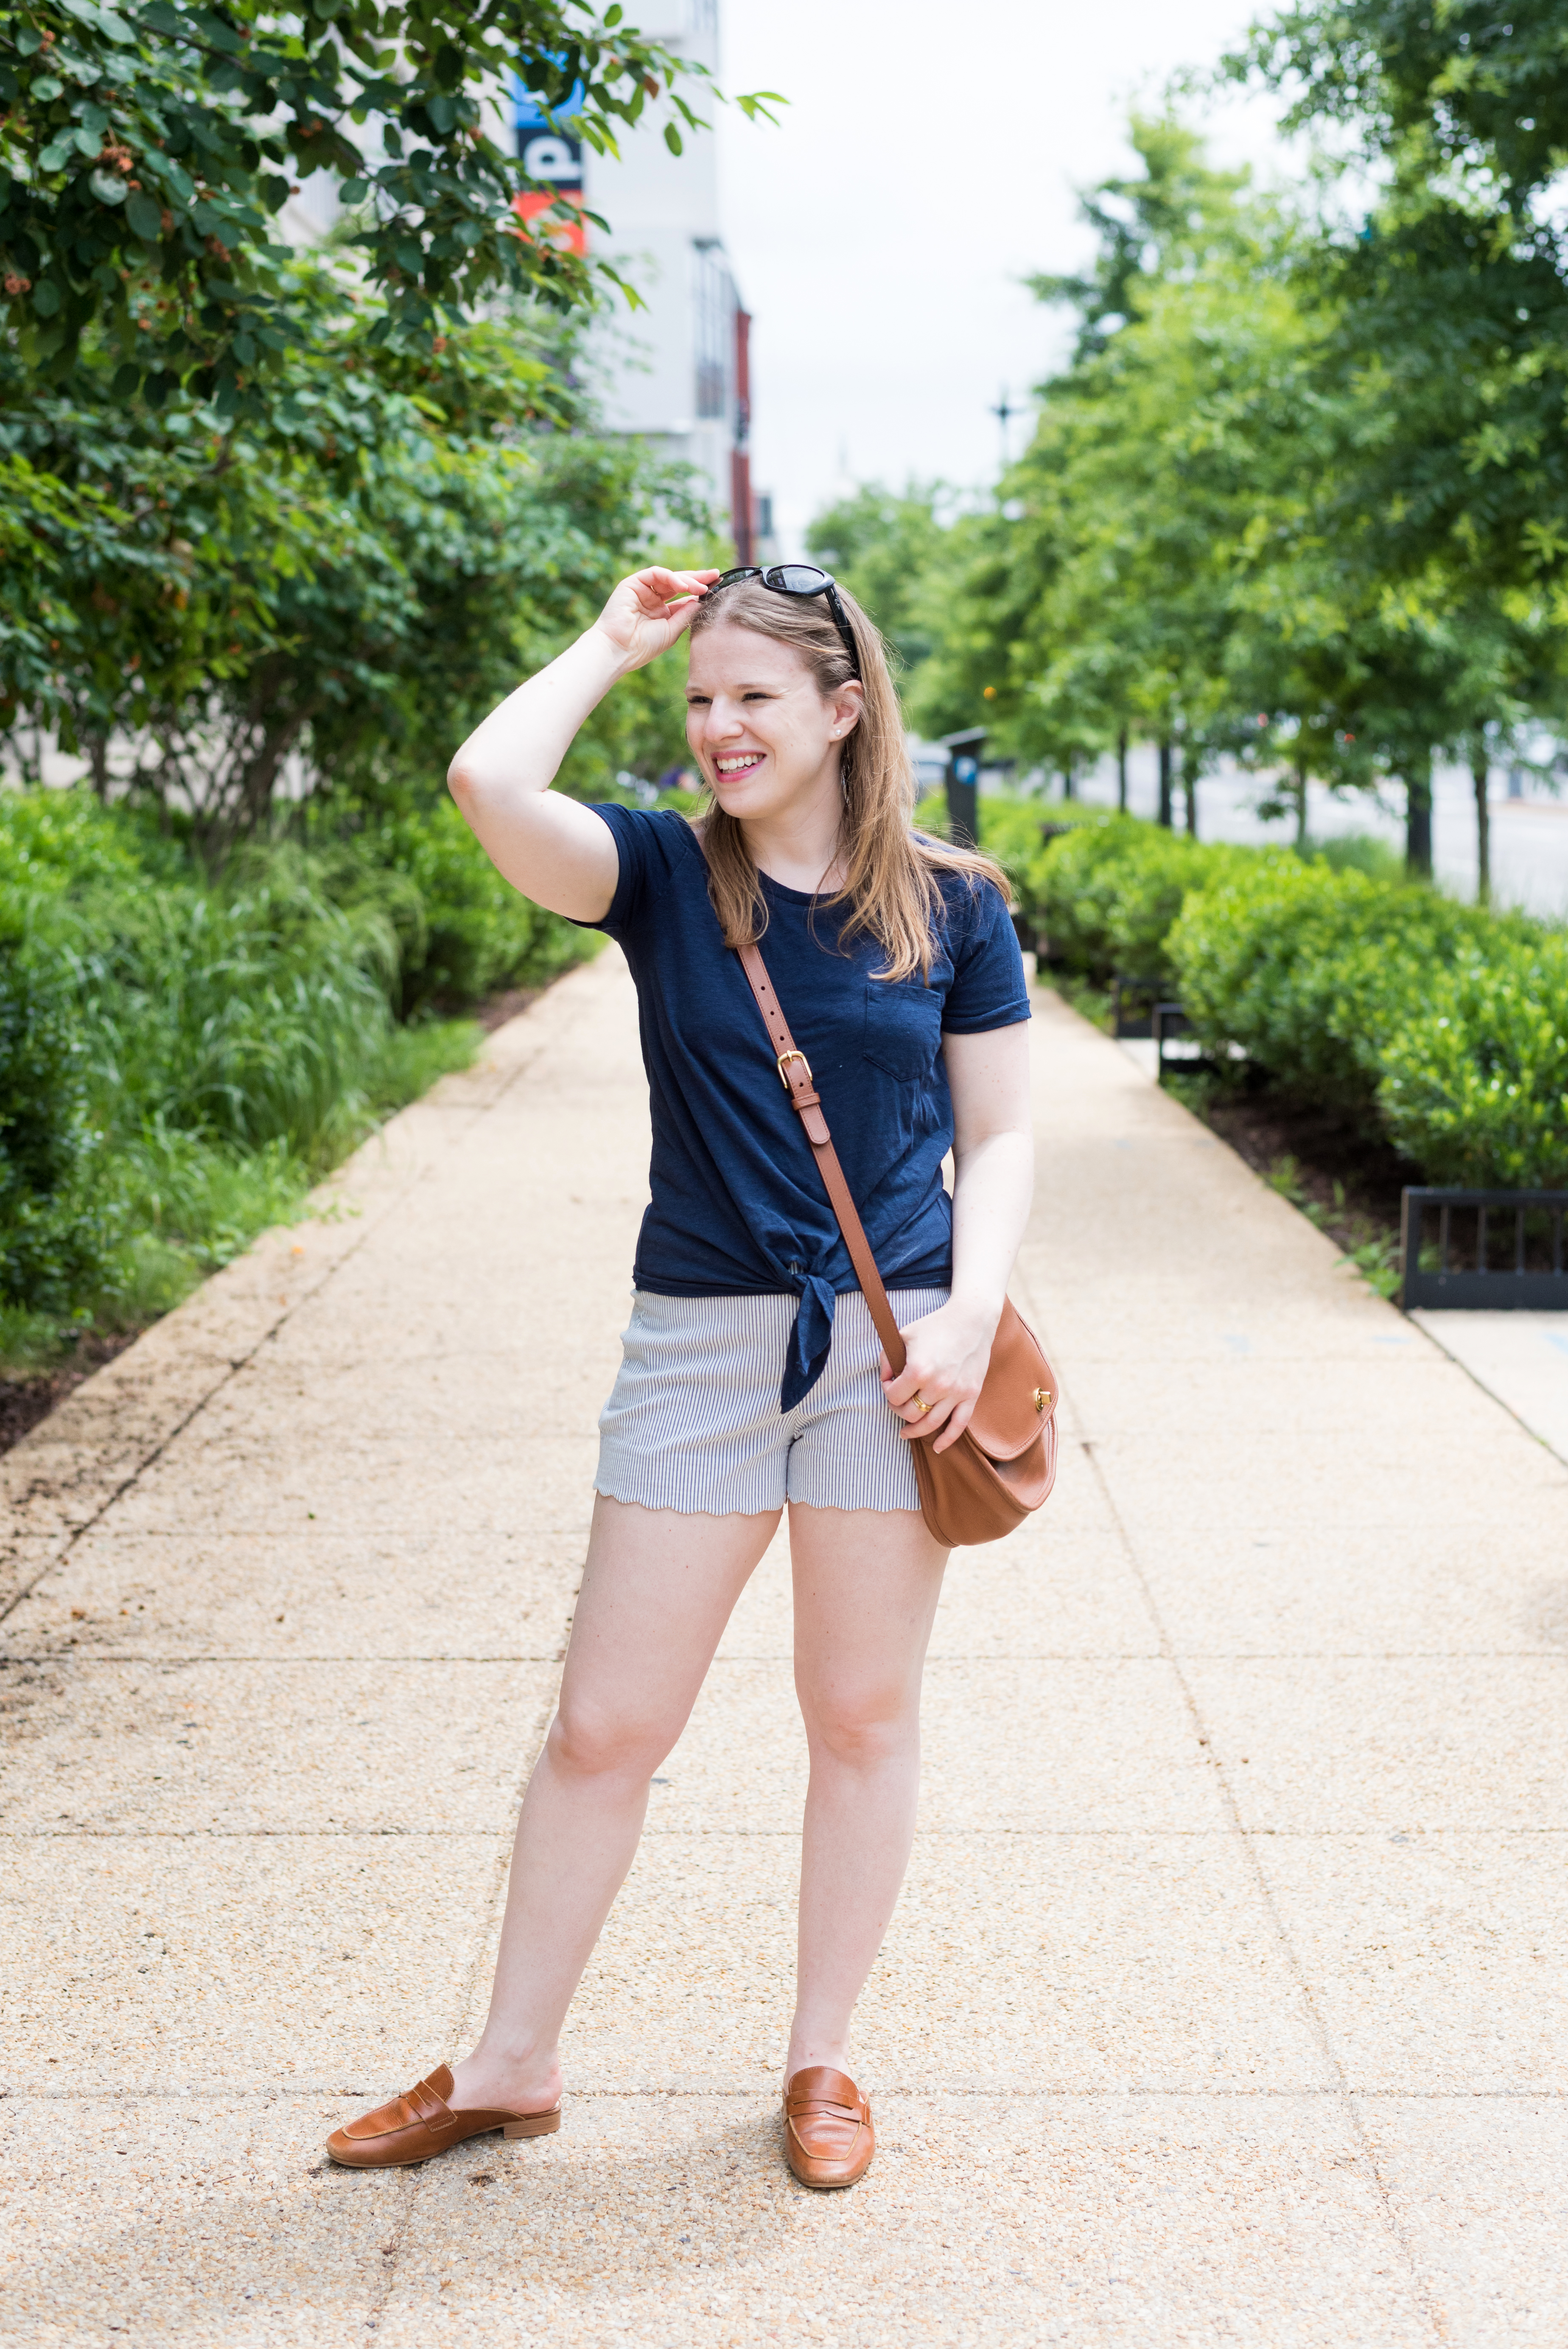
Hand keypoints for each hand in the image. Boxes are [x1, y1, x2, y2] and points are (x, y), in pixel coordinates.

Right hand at [590, 566, 720, 671]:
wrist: (618, 650)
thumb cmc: (643, 646)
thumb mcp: (672, 630)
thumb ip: (686, 614)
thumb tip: (702, 599)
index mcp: (661, 611)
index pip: (683, 596)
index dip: (699, 591)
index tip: (717, 586)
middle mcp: (652, 599)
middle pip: (678, 583)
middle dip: (697, 578)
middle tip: (715, 575)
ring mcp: (642, 590)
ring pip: (668, 577)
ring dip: (687, 579)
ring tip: (702, 586)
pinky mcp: (632, 583)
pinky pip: (655, 574)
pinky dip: (671, 577)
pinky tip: (683, 585)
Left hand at [880, 1297, 998, 1455]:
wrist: (972, 1319)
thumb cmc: (935, 1325)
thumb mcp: (904, 1336)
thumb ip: (888, 1358)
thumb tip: (886, 1378)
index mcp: (918, 1370)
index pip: (893, 1396)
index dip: (887, 1391)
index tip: (889, 1383)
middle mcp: (937, 1385)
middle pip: (910, 1413)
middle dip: (899, 1410)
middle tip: (897, 1402)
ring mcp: (956, 1393)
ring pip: (930, 1424)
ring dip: (915, 1431)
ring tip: (905, 1432)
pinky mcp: (971, 1395)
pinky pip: (959, 1425)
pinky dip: (946, 1440)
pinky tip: (937, 1448)